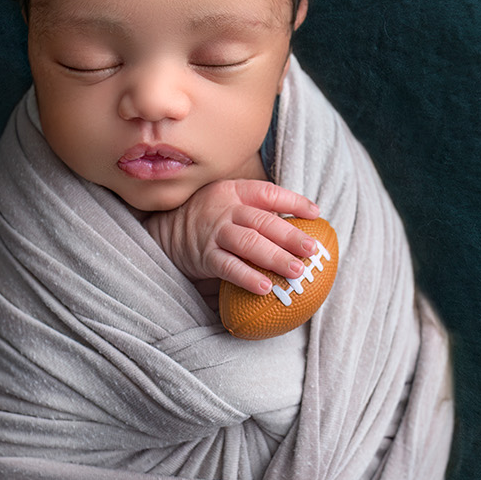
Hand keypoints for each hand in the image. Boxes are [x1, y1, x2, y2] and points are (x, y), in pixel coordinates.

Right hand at [144, 179, 323, 296]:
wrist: (165, 231)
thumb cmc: (208, 218)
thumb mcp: (229, 202)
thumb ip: (256, 209)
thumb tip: (300, 225)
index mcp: (235, 191)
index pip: (269, 193)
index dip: (294, 202)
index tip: (315, 214)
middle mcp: (226, 209)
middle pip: (263, 222)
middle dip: (291, 236)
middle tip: (312, 250)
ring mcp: (214, 232)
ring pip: (249, 244)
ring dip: (275, 258)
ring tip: (297, 271)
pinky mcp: (204, 256)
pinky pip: (229, 267)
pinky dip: (247, 277)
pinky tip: (265, 287)